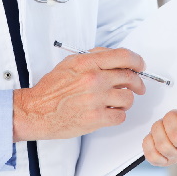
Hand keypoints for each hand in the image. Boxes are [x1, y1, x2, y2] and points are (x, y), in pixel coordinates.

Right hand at [13, 47, 145, 140]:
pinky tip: (109, 113)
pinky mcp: (96, 118)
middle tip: (137, 87)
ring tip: (117, 102)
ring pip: (128, 98)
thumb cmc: (51, 89)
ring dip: (125, 101)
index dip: (137, 61)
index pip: (124, 56)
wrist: (36, 110)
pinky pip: (120, 116)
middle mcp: (94, 79)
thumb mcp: (70, 63)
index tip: (140, 66)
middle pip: (130, 77)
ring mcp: (96, 99)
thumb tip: (115, 57)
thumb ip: (93, 57)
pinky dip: (118, 115)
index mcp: (88, 62)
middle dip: (137, 83)